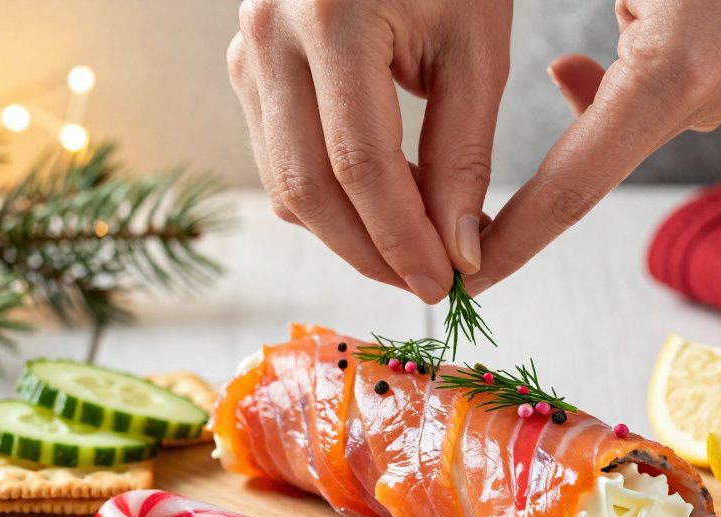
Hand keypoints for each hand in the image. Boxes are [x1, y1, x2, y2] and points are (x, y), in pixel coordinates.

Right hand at [228, 0, 511, 303]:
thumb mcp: (474, 46)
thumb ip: (464, 152)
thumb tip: (457, 251)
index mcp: (329, 18)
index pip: (359, 164)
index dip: (401, 238)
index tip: (444, 283)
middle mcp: (269, 36)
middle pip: (307, 187)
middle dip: (369, 252)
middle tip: (426, 285)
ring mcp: (247, 53)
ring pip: (284, 183)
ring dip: (348, 233)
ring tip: (412, 249)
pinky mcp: (247, 68)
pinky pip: (280, 159)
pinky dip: (330, 198)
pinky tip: (381, 204)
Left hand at [467, 0, 720, 295]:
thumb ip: (606, 32)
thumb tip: (567, 78)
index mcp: (675, 76)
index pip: (573, 187)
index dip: (516, 239)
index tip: (470, 280)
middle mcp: (708, 100)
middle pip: (594, 160)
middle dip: (530, 188)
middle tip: (467, 219)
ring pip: (625, 118)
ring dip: (589, 98)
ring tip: (595, 40)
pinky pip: (658, 95)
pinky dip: (622, 80)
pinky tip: (609, 42)